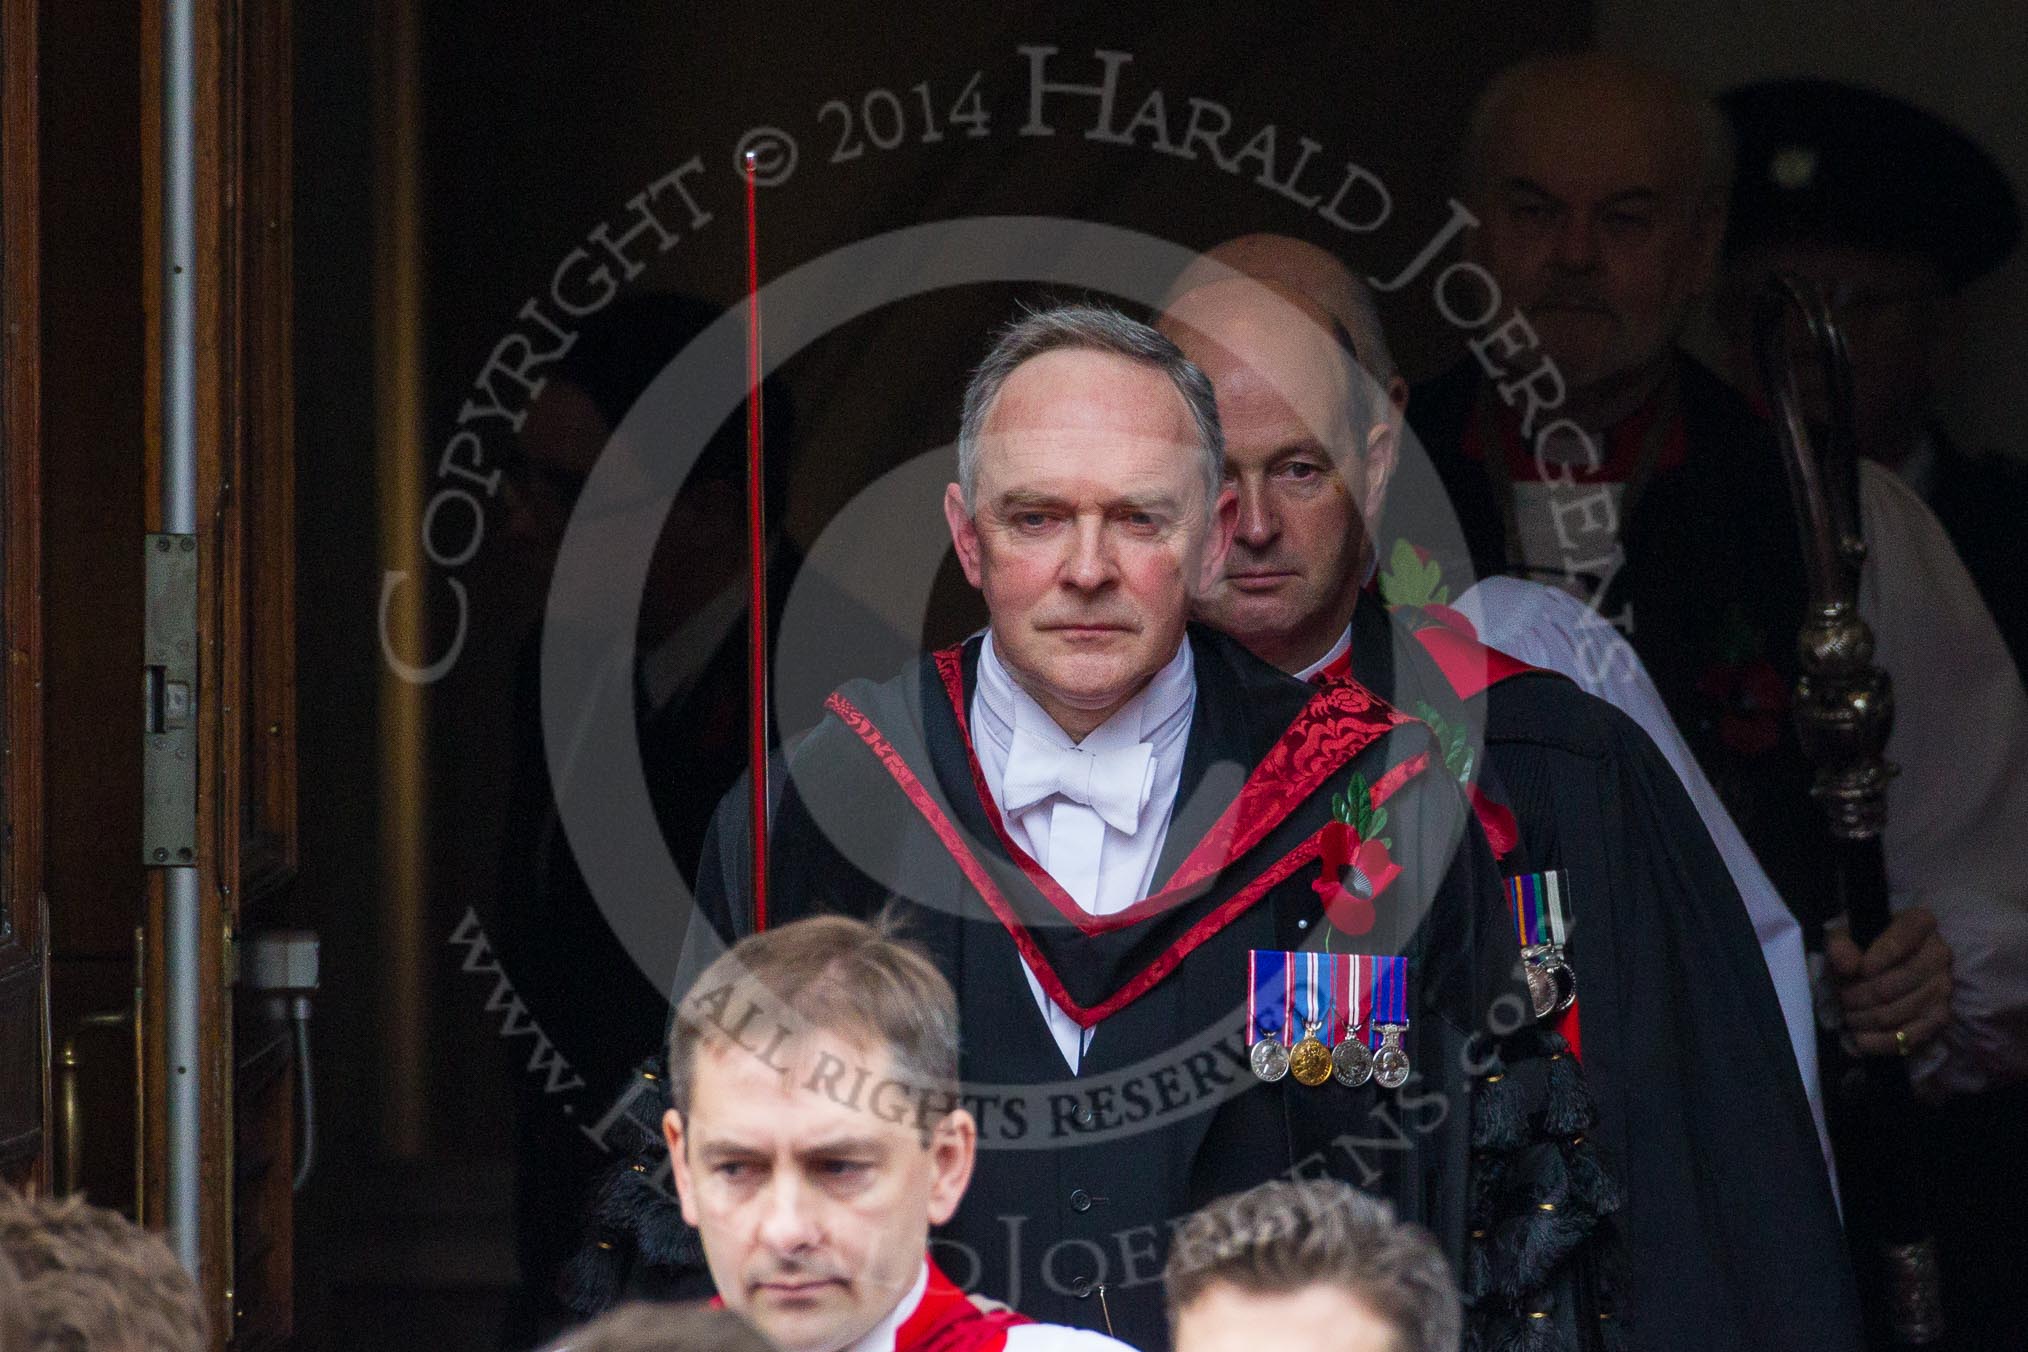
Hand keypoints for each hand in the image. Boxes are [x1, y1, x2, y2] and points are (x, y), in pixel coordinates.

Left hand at [1826, 907, 1952, 1057]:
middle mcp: (1940, 953)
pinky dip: (1881, 1041)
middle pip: (1899, 980)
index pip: (1904, 938)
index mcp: (1920, 923)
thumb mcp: (1843, 935)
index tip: (1859, 970)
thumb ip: (1841, 945)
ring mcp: (1944, 987)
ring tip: (1848, 1015)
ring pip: (1900, 1010)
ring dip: (1866, 1017)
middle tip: (1842, 998)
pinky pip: (1911, 1035)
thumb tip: (1848, 966)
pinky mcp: (1941, 1017)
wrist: (1881, 964)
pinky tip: (1860, 1038)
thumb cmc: (1861, 946)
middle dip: (1862, 993)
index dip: (1881, 956)